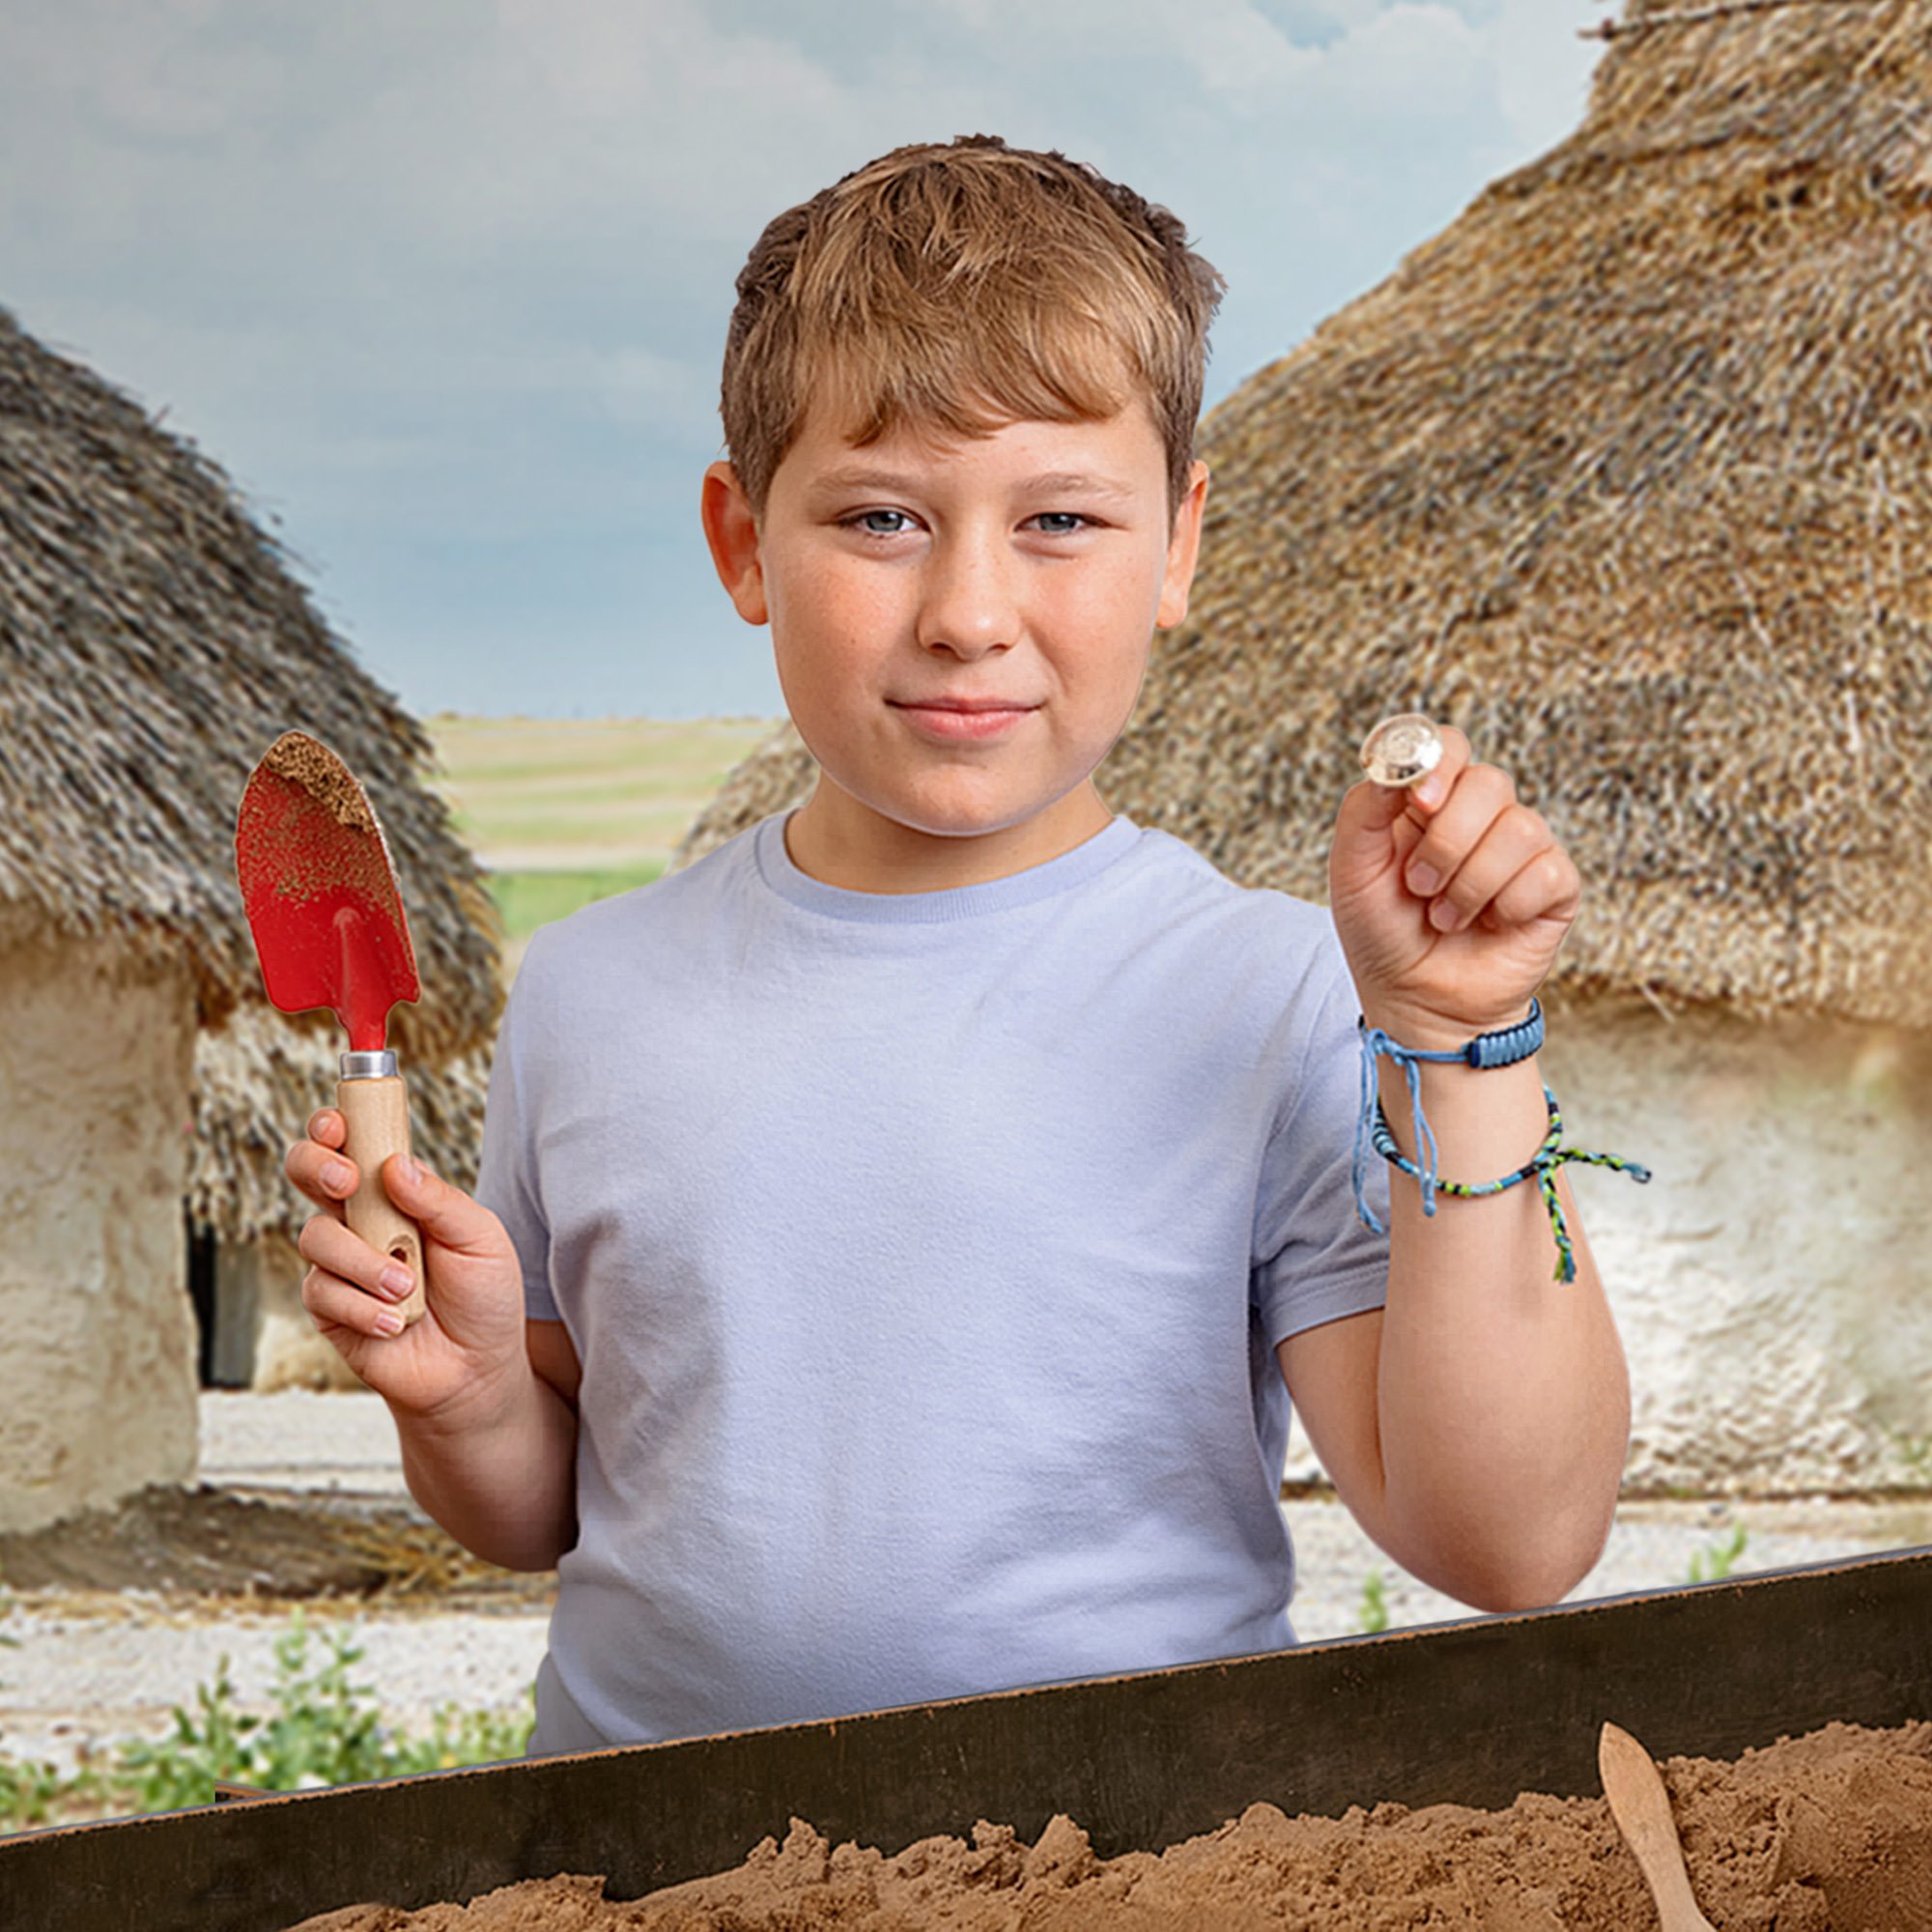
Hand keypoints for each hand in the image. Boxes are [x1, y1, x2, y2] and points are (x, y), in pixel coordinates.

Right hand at [286, 1110, 528, 1420]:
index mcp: (396, 1190)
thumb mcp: (480, 1238)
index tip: (338, 1124)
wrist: (477, 1367)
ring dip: (364, 1262)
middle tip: (347, 1183)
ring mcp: (339, 1261)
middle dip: (316, 1166)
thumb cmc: (483, 1295)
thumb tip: (395, 1166)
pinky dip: (362, 1307)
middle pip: (307, 1171)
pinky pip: (322, 1292)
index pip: (353, 1142)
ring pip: (317, 1237)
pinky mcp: (327, 1307)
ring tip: (406, 1287)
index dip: (334, 1126)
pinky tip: (395, 1321)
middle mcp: (360, 1218)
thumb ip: (440, 1200)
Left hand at [1327, 723, 1578, 1046]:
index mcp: (1430, 802)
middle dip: (1447, 842)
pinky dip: (1506, 907)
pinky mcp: (1554, 887)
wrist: (1416, 1002)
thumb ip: (1365, 809)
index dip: (1440, 764)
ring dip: (1470, 884)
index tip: (1421, 800)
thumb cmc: (1382, 934)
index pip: (1450, 745)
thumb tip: (1396, 765)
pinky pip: (1546, 872)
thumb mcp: (1352, 870)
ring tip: (1445, 917)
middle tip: (1419, 886)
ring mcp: (1521, 849)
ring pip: (1520, 828)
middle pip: (1489, 782)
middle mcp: (1480, 816)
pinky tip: (1488, 926)